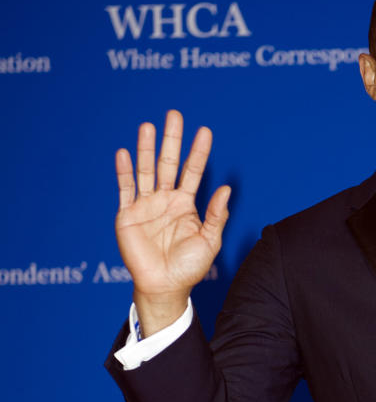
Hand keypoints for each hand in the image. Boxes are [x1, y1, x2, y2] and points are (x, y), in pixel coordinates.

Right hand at [115, 110, 230, 334]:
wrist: (165, 286)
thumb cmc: (190, 267)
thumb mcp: (210, 240)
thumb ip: (217, 215)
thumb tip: (226, 188)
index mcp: (186, 204)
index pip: (193, 171)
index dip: (199, 152)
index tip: (205, 131)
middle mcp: (165, 200)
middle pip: (168, 163)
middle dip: (172, 140)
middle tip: (175, 115)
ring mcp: (146, 205)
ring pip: (146, 170)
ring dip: (146, 149)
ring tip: (148, 126)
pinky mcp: (128, 215)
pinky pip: (126, 189)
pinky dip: (124, 172)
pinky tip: (124, 153)